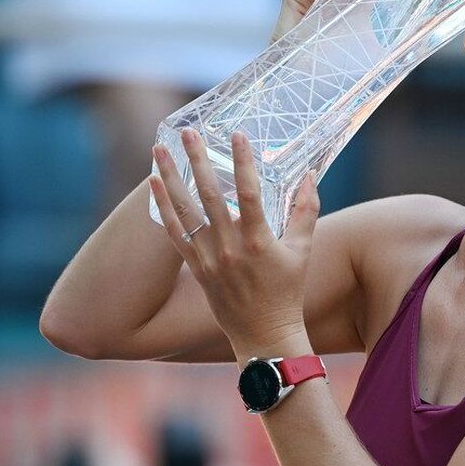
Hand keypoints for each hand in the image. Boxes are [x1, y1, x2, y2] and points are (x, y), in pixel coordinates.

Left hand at [148, 128, 320, 349]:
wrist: (263, 333)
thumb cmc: (287, 291)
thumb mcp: (303, 250)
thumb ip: (306, 209)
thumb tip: (310, 174)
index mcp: (260, 240)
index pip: (248, 192)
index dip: (242, 162)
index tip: (236, 135)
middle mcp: (230, 247)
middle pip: (209, 194)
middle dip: (197, 159)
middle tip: (187, 132)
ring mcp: (208, 258)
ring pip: (185, 210)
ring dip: (170, 176)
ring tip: (159, 149)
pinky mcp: (196, 267)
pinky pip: (174, 232)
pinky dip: (162, 207)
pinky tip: (154, 183)